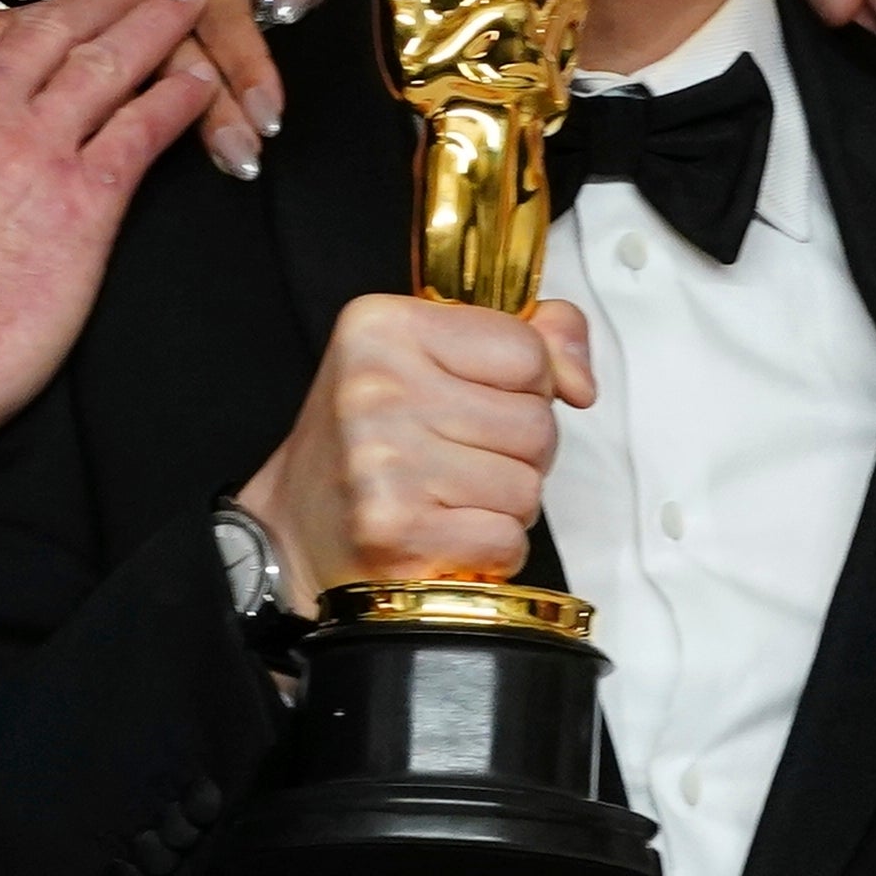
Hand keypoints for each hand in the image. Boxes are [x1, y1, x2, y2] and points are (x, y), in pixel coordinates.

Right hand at [0, 0, 220, 471]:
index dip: (36, 14)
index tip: (65, 5)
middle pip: (57, 32)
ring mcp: (33, 151)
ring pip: (107, 64)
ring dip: (154, 27)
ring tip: (187, 7)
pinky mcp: (81, 204)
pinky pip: (141, 132)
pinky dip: (177, 99)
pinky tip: (201, 83)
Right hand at [169, 0, 362, 180]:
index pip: (215, 10)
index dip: (240, 60)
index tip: (271, 112)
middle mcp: (176, 7)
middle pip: (179, 57)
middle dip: (212, 110)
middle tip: (247, 156)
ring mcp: (167, 46)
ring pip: (162, 85)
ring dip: (198, 129)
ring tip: (237, 166)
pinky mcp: (168, 80)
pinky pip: (162, 107)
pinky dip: (184, 139)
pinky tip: (214, 168)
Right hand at [235, 295, 597, 607]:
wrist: (295, 526)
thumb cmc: (370, 440)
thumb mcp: (431, 358)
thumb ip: (527, 339)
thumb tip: (580, 380)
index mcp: (383, 327)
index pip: (528, 350)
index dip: (527, 386)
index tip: (483, 401)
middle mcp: (377, 389)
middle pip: (536, 423)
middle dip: (518, 451)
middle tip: (460, 457)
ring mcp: (383, 462)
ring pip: (528, 486)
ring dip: (504, 503)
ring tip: (450, 496)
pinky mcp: (397, 531)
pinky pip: (507, 539)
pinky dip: (491, 548)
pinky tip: (446, 532)